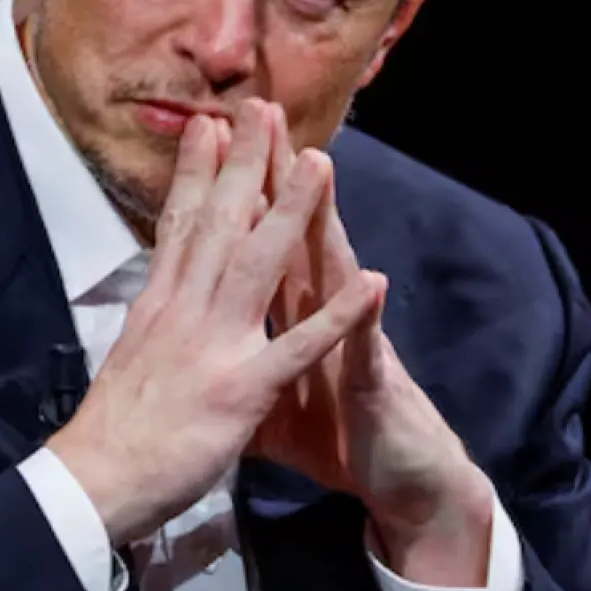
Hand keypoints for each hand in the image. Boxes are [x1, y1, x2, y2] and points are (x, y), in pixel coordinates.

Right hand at [47, 99, 385, 544]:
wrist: (95, 481)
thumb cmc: (108, 432)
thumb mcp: (126, 359)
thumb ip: (151, 325)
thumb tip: (153, 302)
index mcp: (157, 306)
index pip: (179, 225)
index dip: (195, 172)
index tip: (209, 126)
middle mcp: (182, 310)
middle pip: (218, 223)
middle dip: (244, 163)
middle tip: (264, 109)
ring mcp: (212, 344)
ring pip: (258, 261)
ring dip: (292, 209)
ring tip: (321, 162)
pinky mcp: (240, 388)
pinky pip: (298, 346)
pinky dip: (337, 315)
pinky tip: (370, 284)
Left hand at [248, 107, 494, 585]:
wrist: (397, 477)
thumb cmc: (331, 433)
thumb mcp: (265, 393)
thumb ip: (236, 352)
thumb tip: (193, 335)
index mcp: (282, 311)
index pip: (248, 238)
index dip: (225, 192)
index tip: (204, 136)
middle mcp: (315, 312)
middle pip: (286, 231)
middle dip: (269, 175)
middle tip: (256, 113)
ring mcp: (348, 338)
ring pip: (331, 268)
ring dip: (324, 218)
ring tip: (318, 162)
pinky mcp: (372, 382)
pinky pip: (365, 349)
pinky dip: (363, 318)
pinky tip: (374, 283)